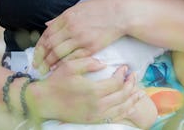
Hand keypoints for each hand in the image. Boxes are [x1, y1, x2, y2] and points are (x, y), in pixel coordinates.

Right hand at [28, 59, 145, 122]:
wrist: (44, 101)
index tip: (124, 67)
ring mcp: (95, 114)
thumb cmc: (56, 82)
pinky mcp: (93, 120)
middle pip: (122, 95)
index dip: (123, 74)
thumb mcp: (70, 66)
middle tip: (134, 75)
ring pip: (121, 108)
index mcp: (92, 90)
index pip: (116, 83)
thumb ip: (88, 62)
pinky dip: (125, 111)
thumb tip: (104, 63)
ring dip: (132, 99)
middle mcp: (97, 105)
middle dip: (131, 84)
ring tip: (139, 91)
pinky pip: (114, 117)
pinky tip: (130, 105)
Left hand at [33, 0, 128, 69]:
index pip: (47, 34)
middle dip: (41, 58)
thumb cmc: (100, 9)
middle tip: (37, 67)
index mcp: (67, 16)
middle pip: (50, 45)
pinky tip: (61, 69)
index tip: (36, 55)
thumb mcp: (78, 8)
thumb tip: (47, 24)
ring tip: (46, 70)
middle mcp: (71, 27)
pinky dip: (65, 64)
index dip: (39, 46)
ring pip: (59, 54)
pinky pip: (73, 58)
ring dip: (50, 63)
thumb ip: (61, 17)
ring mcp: (81, 38)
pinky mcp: (91, 47)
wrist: (120, 13)